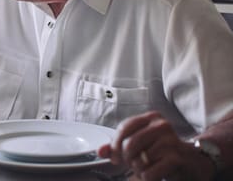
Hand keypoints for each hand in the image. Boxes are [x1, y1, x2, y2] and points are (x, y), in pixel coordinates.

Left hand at [97, 111, 214, 180]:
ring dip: (138, 169)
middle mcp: (162, 126)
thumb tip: (100, 151)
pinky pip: (149, 172)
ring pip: (139, 160)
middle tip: (129, 164)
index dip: (115, 144)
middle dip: (125, 159)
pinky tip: (152, 174)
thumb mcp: (140, 144)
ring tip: (145, 168)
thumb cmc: (163, 152)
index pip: (124, 128)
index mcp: (151, 118)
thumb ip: (118, 146)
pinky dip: (146, 177)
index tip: (115, 156)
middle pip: (129, 144)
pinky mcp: (176, 158)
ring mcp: (170, 141)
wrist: (192, 162)